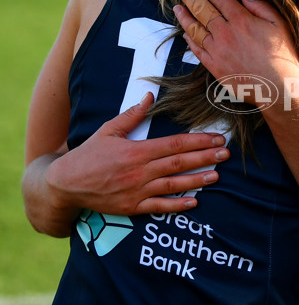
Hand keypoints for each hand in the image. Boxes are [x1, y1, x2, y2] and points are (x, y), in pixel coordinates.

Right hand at [45, 93, 229, 217]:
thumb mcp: (108, 131)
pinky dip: (177, 205)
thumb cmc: (89, 155)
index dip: (197, 141)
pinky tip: (194, 202)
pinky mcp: (132, 207)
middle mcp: (140, 171)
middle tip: (226, 154)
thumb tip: (149, 97)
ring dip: (197, 181)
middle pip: (179, 163)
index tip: (216, 138)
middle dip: (205, 158)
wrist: (66, 184)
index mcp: (136, 151)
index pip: (174, 144)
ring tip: (216, 176)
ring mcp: (137, 191)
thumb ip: (131, 116)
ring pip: (173, 185)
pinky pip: (159, 207)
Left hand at [174, 0, 298, 100]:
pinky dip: (190, 41)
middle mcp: (225, 33)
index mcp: (241, 20)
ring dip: (184, 17)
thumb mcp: (279, 24)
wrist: (278, 88)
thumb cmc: (282, 56)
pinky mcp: (215, 67)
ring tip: (177, 8)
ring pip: (195, 29)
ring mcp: (218, 51)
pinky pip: (197, 51)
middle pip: (202, 10)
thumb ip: (261, 7)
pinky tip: (185, 34)